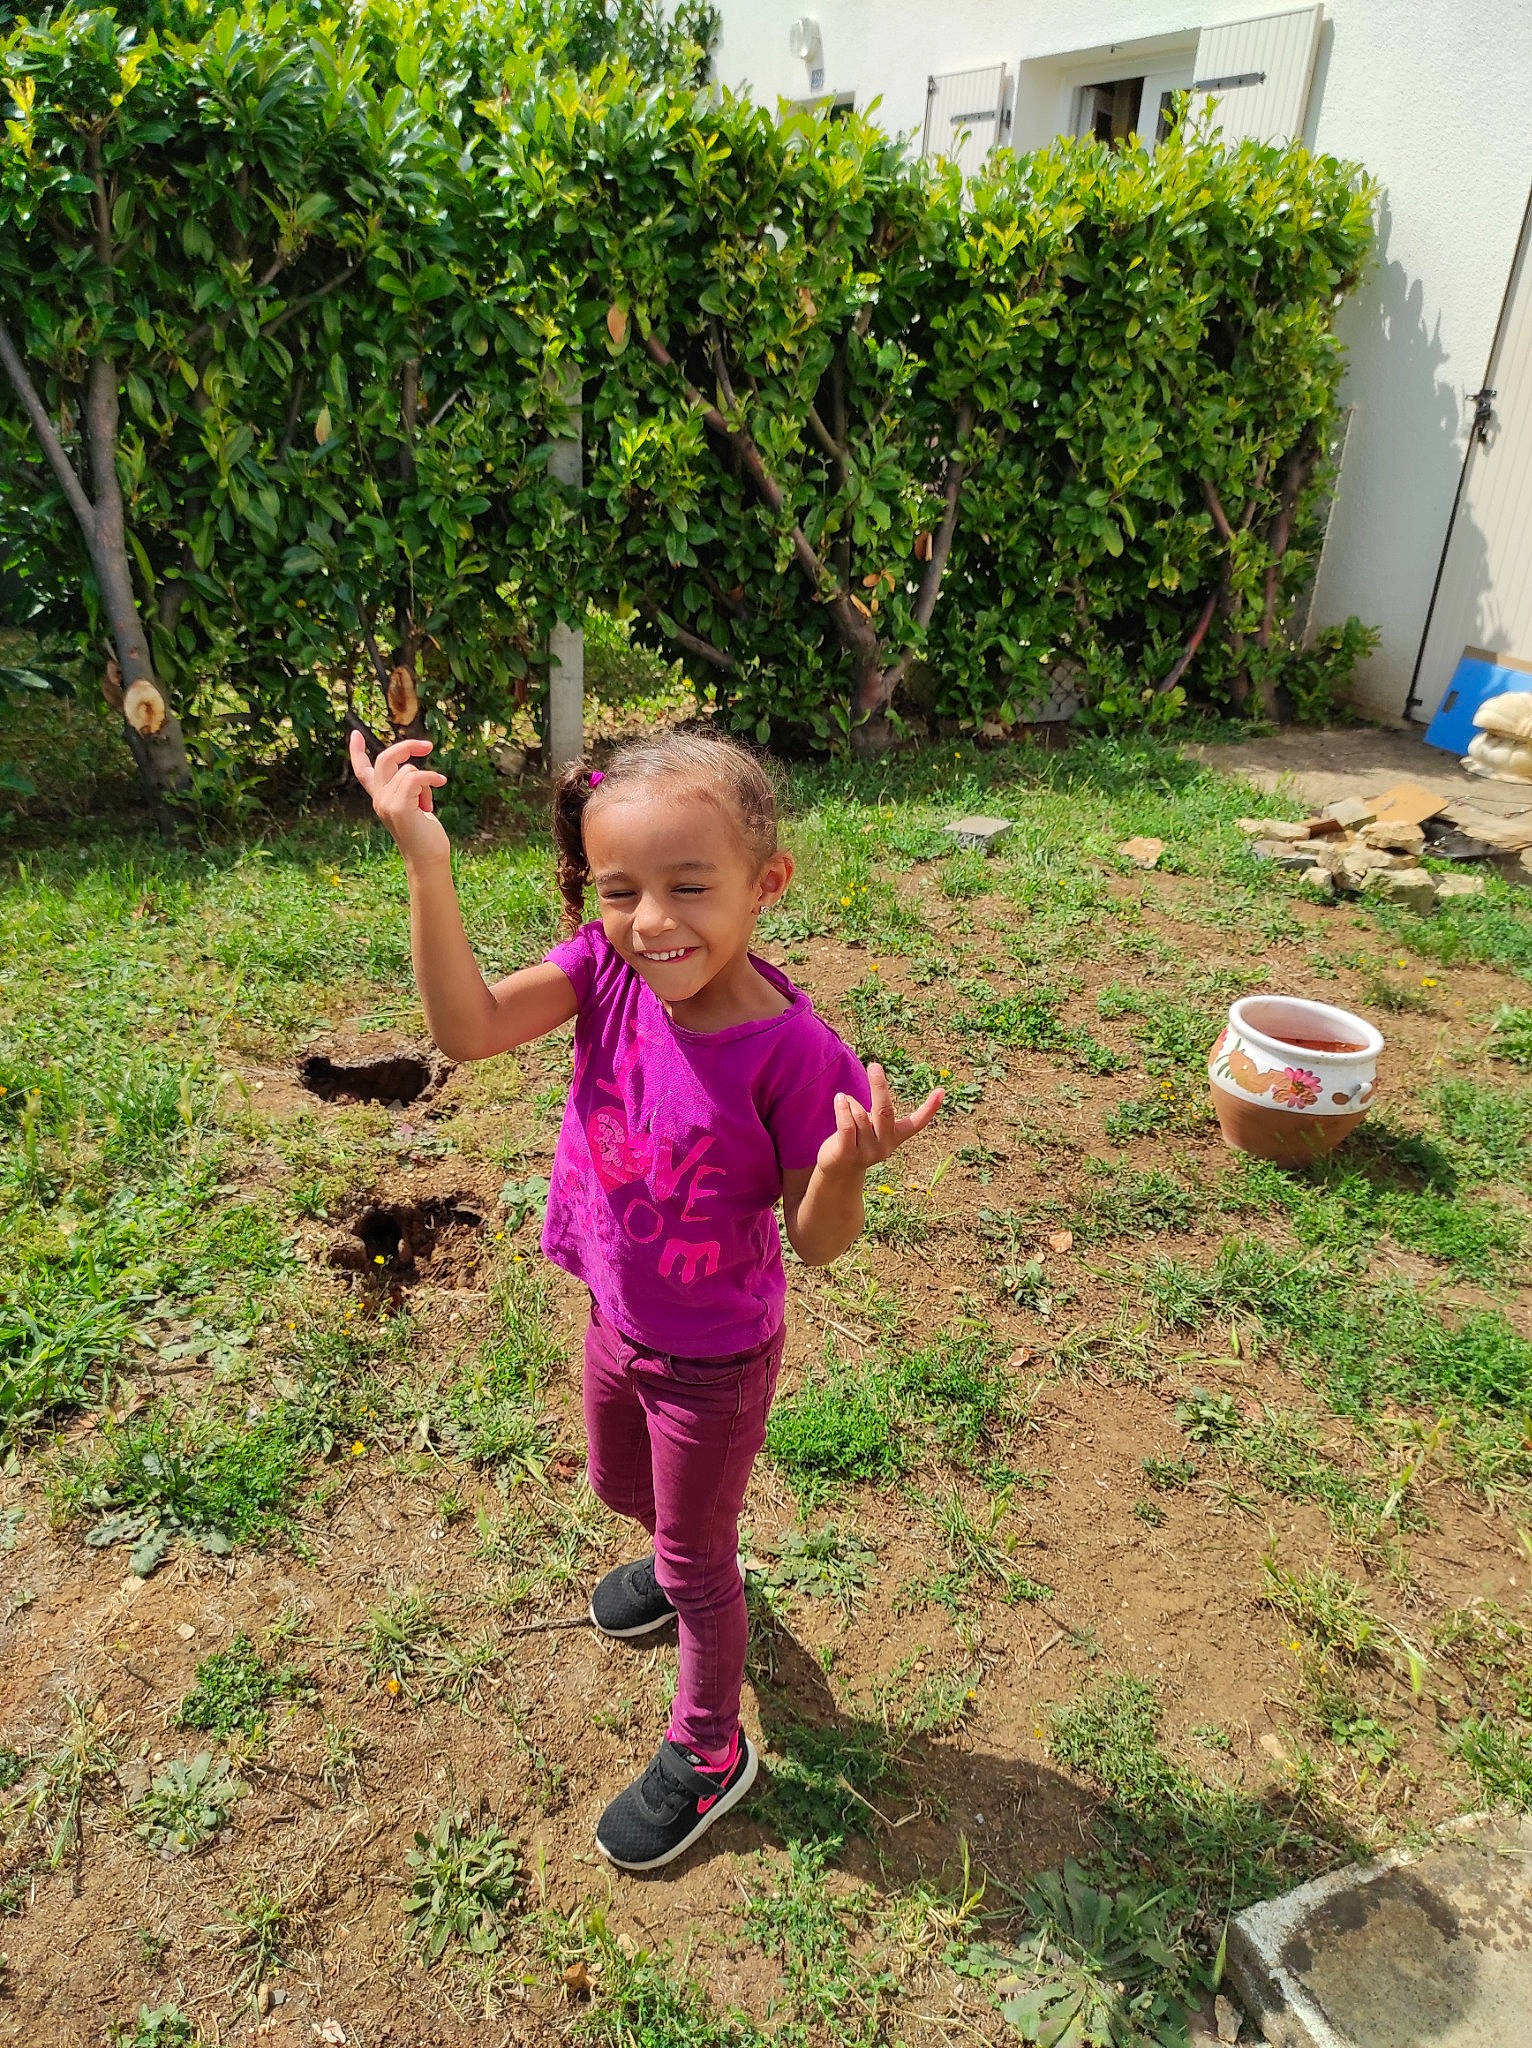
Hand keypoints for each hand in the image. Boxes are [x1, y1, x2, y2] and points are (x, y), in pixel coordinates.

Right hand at [349, 731, 448, 868]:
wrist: (428, 859)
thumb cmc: (426, 835)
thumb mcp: (414, 806)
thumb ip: (408, 788)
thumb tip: (411, 768)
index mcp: (381, 799)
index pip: (363, 772)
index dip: (357, 752)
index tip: (355, 734)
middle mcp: (379, 800)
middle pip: (384, 759)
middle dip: (406, 747)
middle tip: (428, 746)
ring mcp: (387, 803)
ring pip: (407, 770)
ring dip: (427, 780)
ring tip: (429, 803)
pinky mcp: (398, 806)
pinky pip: (416, 776)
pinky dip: (431, 778)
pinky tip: (441, 783)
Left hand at [815, 1061, 943, 1177]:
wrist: (839, 1172)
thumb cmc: (856, 1140)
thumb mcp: (872, 1126)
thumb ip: (878, 1111)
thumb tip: (877, 1080)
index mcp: (895, 1137)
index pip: (917, 1122)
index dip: (930, 1108)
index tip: (942, 1091)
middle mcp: (885, 1146)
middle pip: (885, 1111)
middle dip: (879, 1086)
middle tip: (874, 1065)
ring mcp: (867, 1152)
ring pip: (859, 1114)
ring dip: (848, 1103)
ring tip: (843, 1103)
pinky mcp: (848, 1154)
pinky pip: (847, 1126)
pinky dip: (843, 1108)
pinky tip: (839, 1098)